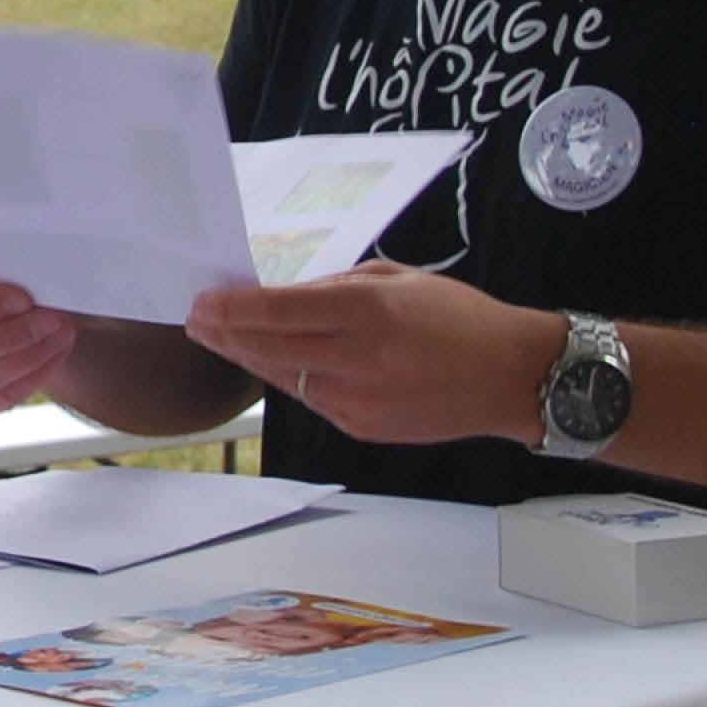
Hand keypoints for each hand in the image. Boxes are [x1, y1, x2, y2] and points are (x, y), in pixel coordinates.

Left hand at [182, 266, 544, 451]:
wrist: (510, 377)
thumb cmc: (459, 318)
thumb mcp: (398, 279)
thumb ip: (337, 287)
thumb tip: (284, 298)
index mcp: (369, 311)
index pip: (278, 311)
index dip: (231, 308)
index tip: (201, 302)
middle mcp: (358, 358)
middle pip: (269, 348)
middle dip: (225, 334)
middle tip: (196, 321)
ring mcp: (358, 399)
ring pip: (283, 377)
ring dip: (249, 358)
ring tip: (222, 340)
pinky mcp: (362, 427)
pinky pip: (310, 399)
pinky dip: (288, 379)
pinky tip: (272, 363)